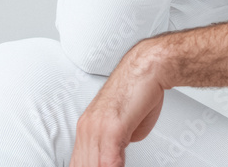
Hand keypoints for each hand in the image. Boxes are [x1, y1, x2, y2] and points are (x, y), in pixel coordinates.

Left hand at [69, 44, 165, 166]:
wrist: (147, 69)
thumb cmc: (138, 92)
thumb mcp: (123, 124)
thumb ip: (116, 144)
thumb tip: (116, 159)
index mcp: (87, 128)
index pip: (80, 162)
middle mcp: (87, 128)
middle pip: (83, 165)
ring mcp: (97, 128)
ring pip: (93, 165)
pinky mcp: (111, 127)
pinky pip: (108, 160)